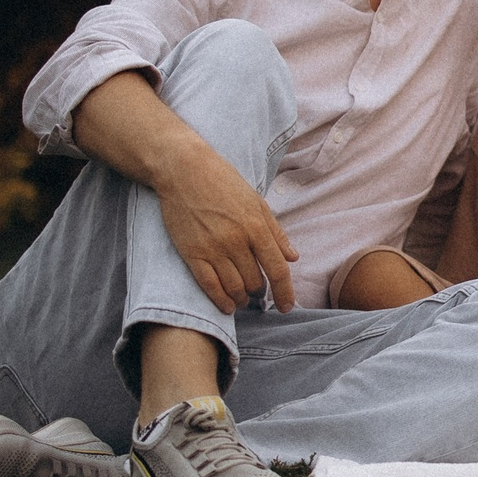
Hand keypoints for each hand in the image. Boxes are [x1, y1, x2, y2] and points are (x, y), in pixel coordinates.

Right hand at [156, 142, 297, 313]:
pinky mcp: (192, 253)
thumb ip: (276, 232)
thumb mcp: (257, 202)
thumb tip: (293, 257)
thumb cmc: (223, 182)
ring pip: (234, 288)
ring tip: (244, 299)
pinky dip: (220, 300)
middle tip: (259, 294)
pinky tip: (227, 306)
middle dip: (260, 293)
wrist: (184, 171)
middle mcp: (237, 241)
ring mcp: (213, 249)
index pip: (277, 270)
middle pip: (255, 282)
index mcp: (257, 227)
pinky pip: (209, 286)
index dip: (285, 292)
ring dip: (242, 299)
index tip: (286, 305)